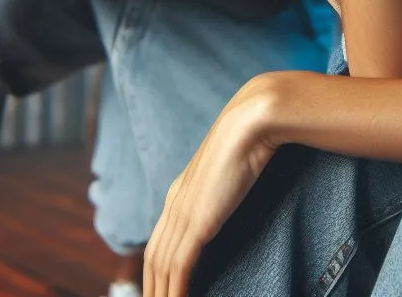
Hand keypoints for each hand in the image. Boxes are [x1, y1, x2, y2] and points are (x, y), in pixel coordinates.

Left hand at [143, 75, 282, 296]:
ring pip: (160, 267)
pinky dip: (175, 291)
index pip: (158, 240)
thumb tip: (232, 192)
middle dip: (150, 289)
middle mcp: (175, 203)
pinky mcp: (197, 221)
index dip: (154, 270)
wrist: (251, 122)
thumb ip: (222, 184)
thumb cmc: (249, 137)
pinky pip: (178, 267)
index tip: (157, 289)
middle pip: (152, 259)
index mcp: (179, 191)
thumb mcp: (230, 167)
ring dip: (160, 294)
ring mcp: (184, 212)